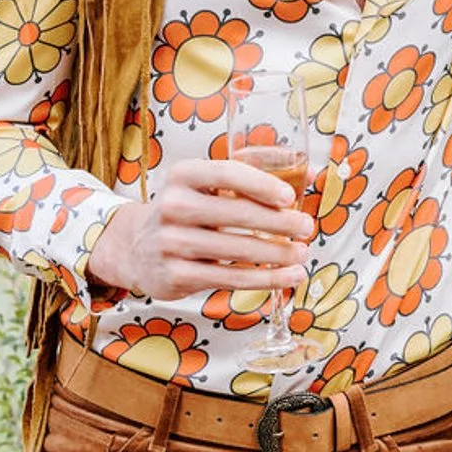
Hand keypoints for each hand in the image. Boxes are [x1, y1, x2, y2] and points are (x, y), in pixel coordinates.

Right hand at [88, 157, 313, 303]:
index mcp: (184, 174)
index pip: (227, 173)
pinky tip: (288, 276)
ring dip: (277, 254)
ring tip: (302, 254)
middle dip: (279, 223)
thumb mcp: (210, 185)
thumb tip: (314, 172)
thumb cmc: (189, 211)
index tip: (290, 197)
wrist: (137, 248)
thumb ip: (258, 174)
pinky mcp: (176, 275)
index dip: (261, 184)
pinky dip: (264, 279)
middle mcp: (173, 205)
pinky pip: (230, 278)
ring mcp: (171, 242)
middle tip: (306, 227)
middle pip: (236, 214)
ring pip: (237, 250)